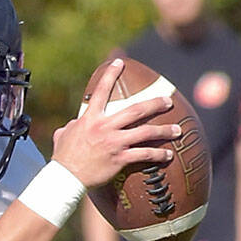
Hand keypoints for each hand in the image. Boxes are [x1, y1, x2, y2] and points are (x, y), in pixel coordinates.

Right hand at [49, 59, 180, 189]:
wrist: (65, 178)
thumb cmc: (62, 159)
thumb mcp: (62, 136)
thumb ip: (71, 126)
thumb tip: (74, 123)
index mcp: (90, 119)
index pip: (101, 92)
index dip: (111, 75)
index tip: (120, 62)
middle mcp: (105, 127)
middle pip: (136, 110)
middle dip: (155, 104)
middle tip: (168, 101)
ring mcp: (114, 143)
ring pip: (146, 132)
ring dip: (164, 130)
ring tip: (177, 129)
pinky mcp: (119, 159)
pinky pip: (144, 154)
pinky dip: (158, 154)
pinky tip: (167, 155)